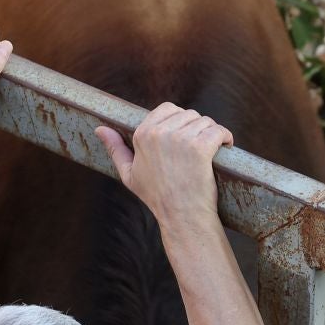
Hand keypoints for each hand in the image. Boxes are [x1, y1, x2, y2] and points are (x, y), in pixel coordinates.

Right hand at [95, 102, 232, 232]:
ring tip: (212, 149)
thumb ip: (115, 148)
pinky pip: (218, 130)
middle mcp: (160, 133)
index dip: (180, 120)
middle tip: (200, 146)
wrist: (181, 215)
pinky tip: (225, 145)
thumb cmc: (156, 195)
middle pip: (188, 114)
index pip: (167, 109)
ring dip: (211, 132)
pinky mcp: (200, 147)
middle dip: (197, 127)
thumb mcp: (128, 173)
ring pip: (205, 121)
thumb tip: (99, 129)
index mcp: (142, 134)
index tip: (186, 136)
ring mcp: (181, 139)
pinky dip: (225, 137)